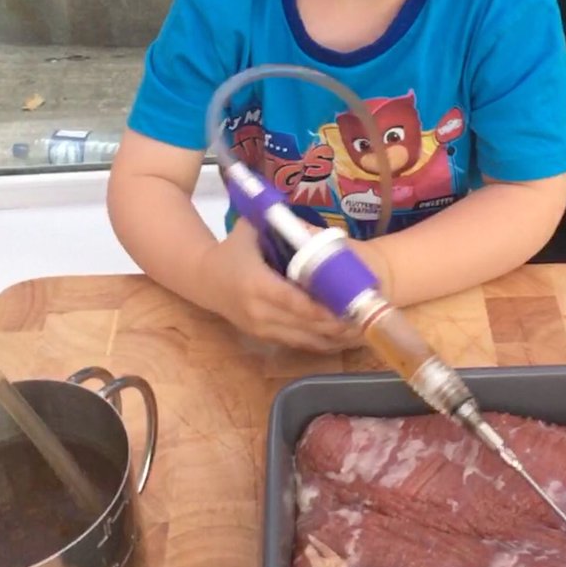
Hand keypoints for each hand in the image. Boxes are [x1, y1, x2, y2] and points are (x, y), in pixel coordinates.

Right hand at [204, 219, 361, 352]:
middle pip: (303, 324)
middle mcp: (259, 312)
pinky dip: (321, 343)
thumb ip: (278, 224)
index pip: (292, 301)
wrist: (202, 279)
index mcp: (257, 284)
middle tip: (363, 317)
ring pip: (303, 339)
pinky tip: (342, 340)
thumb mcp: (249, 230)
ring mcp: (261, 329)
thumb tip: (310, 222)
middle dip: (334, 323)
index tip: (345, 306)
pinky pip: (297, 344)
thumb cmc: (231, 250)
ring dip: (332, 338)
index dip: (320, 307)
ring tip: (360, 330)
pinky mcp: (264, 338)